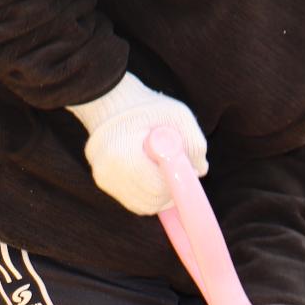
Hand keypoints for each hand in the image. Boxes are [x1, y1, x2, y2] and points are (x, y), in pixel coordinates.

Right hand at [67, 73, 208, 214]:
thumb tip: (200, 171)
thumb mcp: (177, 116)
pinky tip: (153, 175)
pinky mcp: (104, 182)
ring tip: (163, 170)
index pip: (159, 188)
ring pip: (143, 205)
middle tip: (177, 171)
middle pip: (152, 202)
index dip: (178, 183)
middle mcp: (108, 172)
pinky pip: (133, 200)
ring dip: (160, 195)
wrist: (109, 100)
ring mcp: (104, 179)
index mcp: (123, 157)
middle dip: (171, 191)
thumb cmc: (146, 107)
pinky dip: (148, 194)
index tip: (186, 171)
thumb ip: (193, 144)